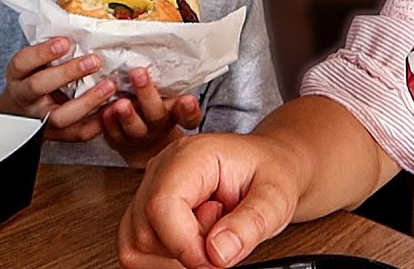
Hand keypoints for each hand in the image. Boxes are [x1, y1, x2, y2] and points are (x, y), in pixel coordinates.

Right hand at [0, 37, 116, 141]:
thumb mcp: (36, 60)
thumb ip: (55, 46)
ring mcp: (40, 120)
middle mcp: (26, 98)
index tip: (65, 41)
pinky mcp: (58, 136)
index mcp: (18, 75)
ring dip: (87, 101)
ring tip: (109, 86)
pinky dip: (98, 122)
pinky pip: (78, 134)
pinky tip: (114, 107)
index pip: (23, 62)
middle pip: (39, 87)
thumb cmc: (37, 76)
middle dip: (67, 73)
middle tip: (94, 60)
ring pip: (59, 116)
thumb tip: (83, 19)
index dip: (42, 52)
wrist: (23, 112)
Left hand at [102, 67, 203, 167]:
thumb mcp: (167, 97)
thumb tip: (158, 52)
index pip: (189, 116)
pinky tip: (105, 110)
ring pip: (134, 127)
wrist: (142, 143)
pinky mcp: (119, 140)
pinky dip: (108, 122)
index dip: (189, 109)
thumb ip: (167, 83)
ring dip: (127, 114)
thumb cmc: (154, 109)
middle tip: (138, 73)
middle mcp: (158, 125)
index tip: (188, 100)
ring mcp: (138, 134)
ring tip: (120, 102)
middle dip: (147, 93)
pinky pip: (113, 133)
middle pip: (156, 114)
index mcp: (174, 113)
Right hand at [119, 133, 302, 268]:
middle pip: (146, 232)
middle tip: (223, 233)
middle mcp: (161, 169)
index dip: (185, 244)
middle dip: (187, 250)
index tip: (215, 260)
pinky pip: (139, 251)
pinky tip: (196, 240)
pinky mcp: (145, 213)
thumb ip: (251, 223)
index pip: (161, 205)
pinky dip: (169, 258)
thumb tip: (218, 254)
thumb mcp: (276, 197)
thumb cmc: (270, 174)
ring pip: (137, 246)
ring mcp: (148, 190)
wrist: (269, 168)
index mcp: (191, 155)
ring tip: (211, 232)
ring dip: (176, 256)